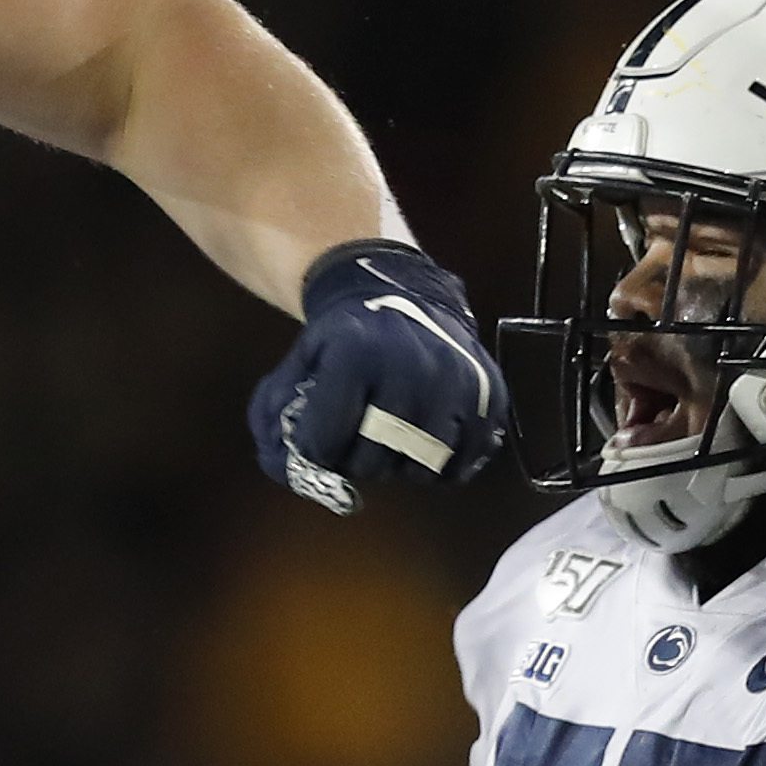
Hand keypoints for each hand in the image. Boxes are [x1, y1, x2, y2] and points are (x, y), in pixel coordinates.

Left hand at [249, 239, 506, 510]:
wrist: (409, 295)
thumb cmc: (350, 334)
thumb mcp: (302, 357)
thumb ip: (275, 410)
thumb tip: (282, 465)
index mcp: (358, 354)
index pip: (323, 442)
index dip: (313, 450)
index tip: (316, 437)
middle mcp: (414, 370)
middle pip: (370, 462)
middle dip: (353, 461)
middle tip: (354, 437)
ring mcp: (458, 386)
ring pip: (416, 470)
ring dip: (396, 465)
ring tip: (389, 436)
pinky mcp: (490, 400)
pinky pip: (458, 467)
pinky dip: (437, 467)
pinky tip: (422, 442)